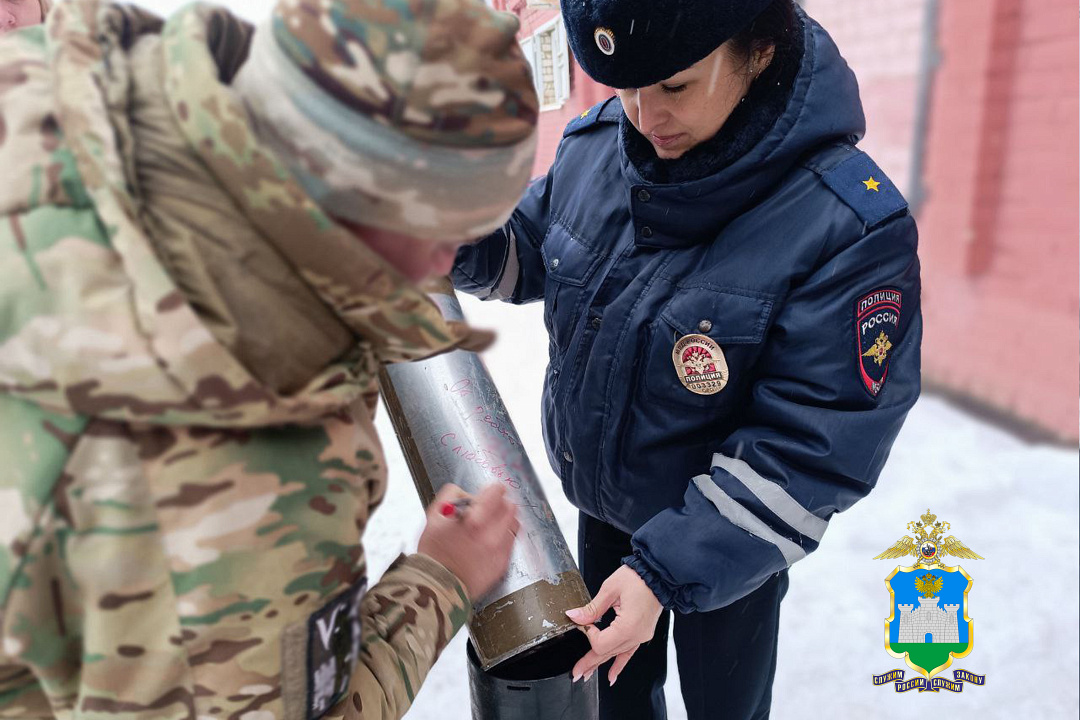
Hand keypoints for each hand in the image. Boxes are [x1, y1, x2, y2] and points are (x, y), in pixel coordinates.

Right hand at [417, 483, 519, 600]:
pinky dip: (502, 539)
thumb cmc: (435, 553)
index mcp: (475, 518)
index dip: (492, 489)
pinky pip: (510, 542)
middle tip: (489, 509)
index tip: (489, 492)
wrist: (439, 586)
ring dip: (504, 521)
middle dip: (499, 505)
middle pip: (510, 506)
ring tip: (490, 527)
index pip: (497, 491)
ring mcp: (500, 549)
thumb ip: (451, 496)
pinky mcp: (503, 563)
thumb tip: (466, 493)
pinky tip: (488, 543)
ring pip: (513, 524)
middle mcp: (492, 533)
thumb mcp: (434, 516)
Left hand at [564, 564, 662, 685]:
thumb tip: (574, 617)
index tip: (583, 623)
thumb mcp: (610, 589)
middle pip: (607, 653)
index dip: (588, 635)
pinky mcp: (642, 633)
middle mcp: (636, 635)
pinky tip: (612, 676)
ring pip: (616, 655)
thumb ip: (591, 608)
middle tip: (575, 672)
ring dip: (600, 664)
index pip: (601, 643)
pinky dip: (619, 664)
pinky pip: (629, 653)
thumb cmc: (638, 578)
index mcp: (628, 626)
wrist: (657, 575)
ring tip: (586, 673)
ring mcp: (641, 636)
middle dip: (589, 662)